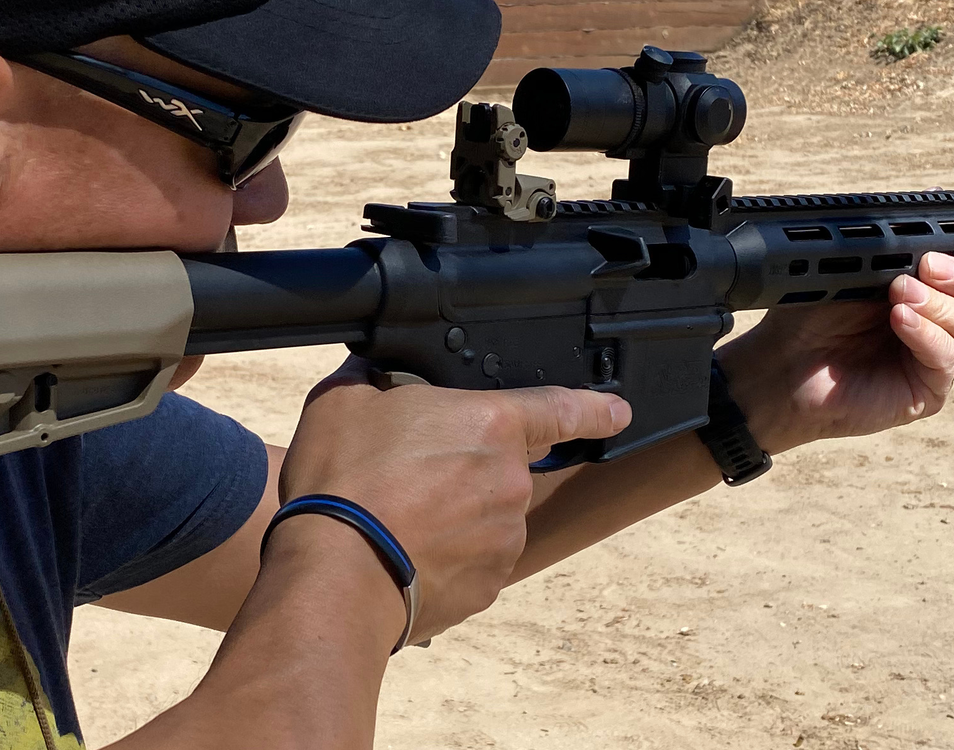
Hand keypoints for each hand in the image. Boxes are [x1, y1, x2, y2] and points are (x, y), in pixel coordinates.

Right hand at [276, 357, 629, 641]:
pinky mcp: (488, 586)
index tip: (617, 411)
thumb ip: (377, 374)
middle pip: (501, 466)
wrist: (336, 576)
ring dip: (455, 515)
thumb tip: (376, 366)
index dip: (594, 408)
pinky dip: (446, 557)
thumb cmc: (343, 482)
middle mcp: (511, 481)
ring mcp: (505, 539)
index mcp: (490, 423)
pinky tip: (403, 552)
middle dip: (465, 469)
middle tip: (409, 477)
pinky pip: (473, 562)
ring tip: (396, 519)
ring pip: (487, 516)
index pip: (562, 408)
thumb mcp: (346, 398)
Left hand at [719, 252, 953, 453]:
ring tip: (899, 293)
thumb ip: (902, 246)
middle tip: (930, 264)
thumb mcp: (859, 269)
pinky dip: (926, 334)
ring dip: (940, 304)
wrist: (779, 364)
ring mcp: (938, 362)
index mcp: (937, 295)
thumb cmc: (813, 315)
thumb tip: (938, 207)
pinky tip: (900, 320)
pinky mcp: (926, 392)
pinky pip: (945, 359)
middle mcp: (945, 328)